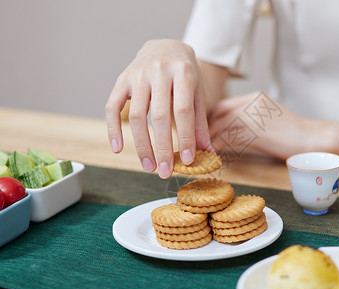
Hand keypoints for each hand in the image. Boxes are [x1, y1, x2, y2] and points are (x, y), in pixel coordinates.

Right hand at [105, 39, 211, 178]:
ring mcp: (138, 74)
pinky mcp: (122, 79)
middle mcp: (159, 71)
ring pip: (135, 115)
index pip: (183, 110)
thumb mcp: (198, 93)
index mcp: (183, 73)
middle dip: (162, 148)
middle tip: (165, 172)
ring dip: (141, 146)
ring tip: (149, 167)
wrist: (166, 47)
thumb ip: (200, 123)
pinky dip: (113, 129)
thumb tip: (207, 154)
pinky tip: (118, 149)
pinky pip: (112, 107)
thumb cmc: (185, 75)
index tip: (188, 161)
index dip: (185, 137)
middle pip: (159, 116)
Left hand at [208, 92, 330, 158]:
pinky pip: (228, 138)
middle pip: (218, 112)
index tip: (202, 132)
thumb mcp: (270, 119)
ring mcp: (253, 115)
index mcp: (255, 97)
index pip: (223, 105)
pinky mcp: (254, 131)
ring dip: (207, 139)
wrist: (313, 139)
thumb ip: (251, 120)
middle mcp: (251, 102)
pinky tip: (213, 157)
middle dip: (205, 128)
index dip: (210, 119)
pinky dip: (217, 148)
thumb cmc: (294, 135)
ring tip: (200, 152)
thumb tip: (230, 132)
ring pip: (220, 125)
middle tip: (196, 142)